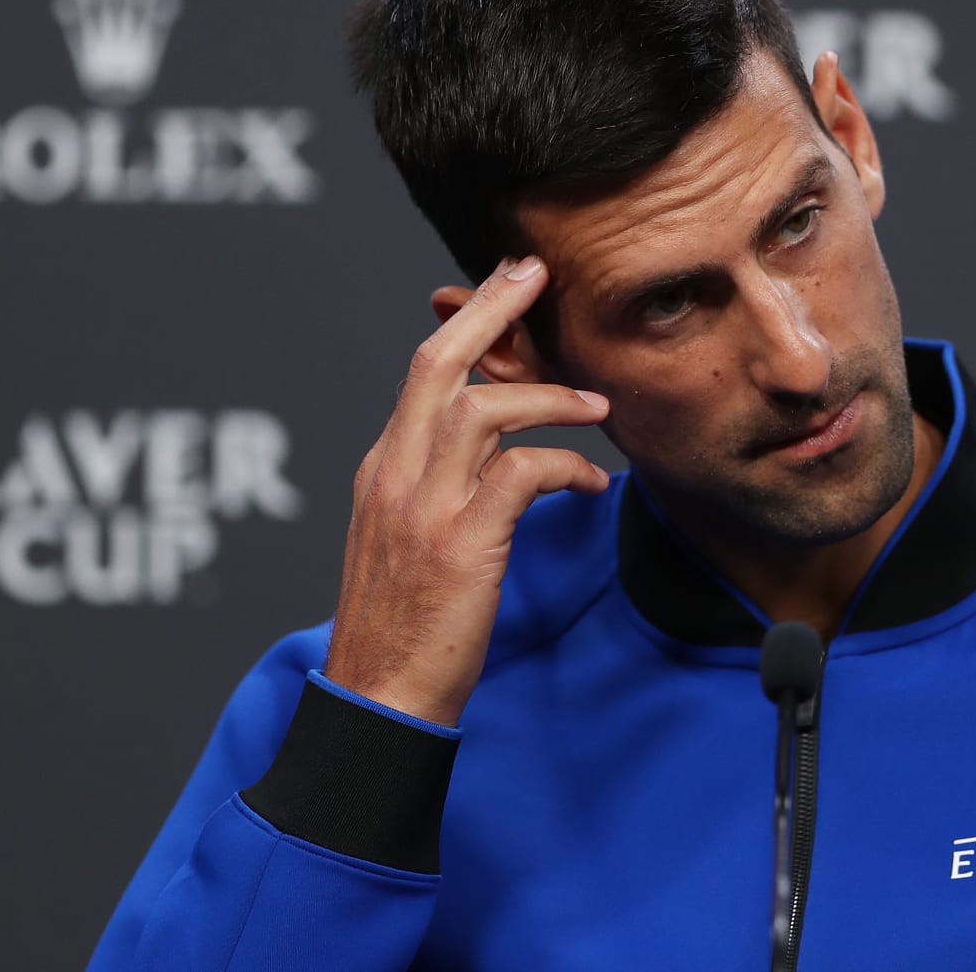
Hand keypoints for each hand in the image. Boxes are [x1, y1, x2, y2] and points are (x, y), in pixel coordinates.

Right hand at [324, 255, 610, 725]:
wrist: (379, 701)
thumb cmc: (406, 628)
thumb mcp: (409, 539)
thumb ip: (440, 484)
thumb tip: (492, 450)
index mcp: (383, 469)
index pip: (426, 372)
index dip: (472, 321)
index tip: (511, 283)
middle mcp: (394, 475)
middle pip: (438, 363)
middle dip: (492, 308)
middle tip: (540, 274)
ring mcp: (423, 509)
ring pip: (479, 410)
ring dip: (546, 396)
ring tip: (596, 404)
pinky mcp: (460, 546)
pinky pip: (520, 474)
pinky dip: (565, 465)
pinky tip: (592, 480)